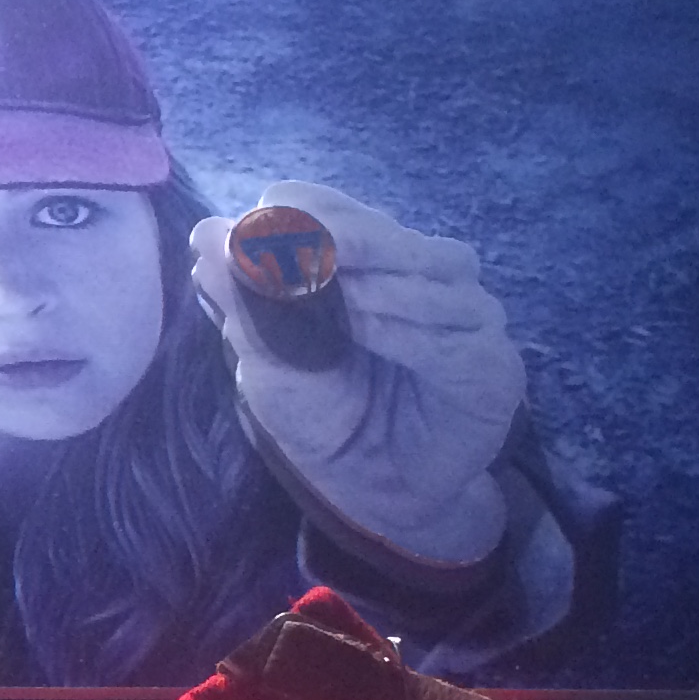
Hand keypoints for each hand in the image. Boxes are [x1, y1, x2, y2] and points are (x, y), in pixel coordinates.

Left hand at [189, 180, 526, 566]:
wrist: (369, 490)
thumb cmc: (321, 413)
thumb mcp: (267, 360)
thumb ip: (243, 301)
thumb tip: (206, 234)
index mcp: (369, 260)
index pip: (339, 209)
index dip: (303, 211)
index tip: (259, 226)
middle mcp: (424, 274)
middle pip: (389, 234)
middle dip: (340, 236)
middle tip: (295, 246)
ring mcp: (466, 315)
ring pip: (434, 272)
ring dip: (376, 282)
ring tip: (331, 299)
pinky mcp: (491, 365)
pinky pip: (453, 338)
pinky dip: (409, 331)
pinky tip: (369, 331)